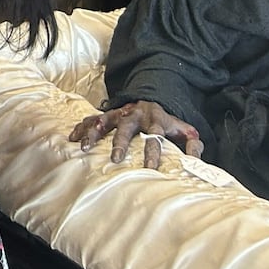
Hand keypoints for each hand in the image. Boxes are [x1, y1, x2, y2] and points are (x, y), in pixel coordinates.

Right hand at [69, 100, 203, 166]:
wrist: (153, 101)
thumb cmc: (168, 124)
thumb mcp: (186, 131)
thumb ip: (193, 146)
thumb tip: (195, 163)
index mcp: (157, 120)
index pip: (155, 136)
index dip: (153, 152)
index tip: (150, 168)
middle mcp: (136, 115)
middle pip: (127, 128)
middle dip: (121, 143)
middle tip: (116, 158)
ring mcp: (120, 113)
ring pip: (105, 121)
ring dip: (94, 134)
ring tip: (85, 147)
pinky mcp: (109, 114)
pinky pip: (92, 118)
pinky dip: (82, 127)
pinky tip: (73, 138)